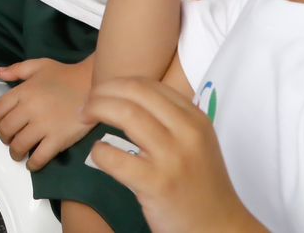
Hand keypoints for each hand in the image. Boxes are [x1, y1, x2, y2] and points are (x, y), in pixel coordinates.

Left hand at [0, 58, 94, 170]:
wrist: (94, 84)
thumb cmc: (65, 75)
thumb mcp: (39, 65)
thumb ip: (16, 69)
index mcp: (23, 91)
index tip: (1, 126)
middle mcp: (30, 108)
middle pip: (6, 130)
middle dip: (5, 138)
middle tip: (10, 141)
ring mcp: (44, 125)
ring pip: (19, 145)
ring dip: (15, 153)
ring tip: (19, 154)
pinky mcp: (58, 139)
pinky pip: (40, 157)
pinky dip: (33, 164)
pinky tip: (32, 164)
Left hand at [84, 78, 260, 232]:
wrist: (218, 227)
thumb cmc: (200, 185)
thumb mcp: (195, 142)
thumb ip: (169, 119)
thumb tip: (124, 99)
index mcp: (195, 118)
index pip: (148, 85)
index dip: (117, 83)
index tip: (102, 93)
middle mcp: (187, 132)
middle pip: (134, 92)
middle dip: (102, 92)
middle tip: (86, 104)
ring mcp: (173, 157)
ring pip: (125, 114)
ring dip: (96, 110)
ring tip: (85, 118)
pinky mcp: (157, 184)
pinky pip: (115, 157)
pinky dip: (99, 151)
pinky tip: (99, 154)